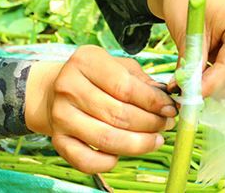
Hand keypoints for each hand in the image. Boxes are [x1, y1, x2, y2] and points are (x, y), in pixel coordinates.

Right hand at [24, 45, 176, 173]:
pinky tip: (122, 153)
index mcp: (85, 61)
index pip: (125, 87)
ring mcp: (61, 115)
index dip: (153, 102)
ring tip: (156, 140)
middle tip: (166, 125)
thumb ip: (142, 81)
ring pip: (107, 139)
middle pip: (119, 114)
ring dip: (139, 144)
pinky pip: (88, 161)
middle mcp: (68, 87)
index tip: (171, 109)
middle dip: (151, 123)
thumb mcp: (117, 67)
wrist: (53, 91)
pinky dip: (110, 162)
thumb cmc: (95, 78)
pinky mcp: (58, 140)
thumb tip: (167, 101)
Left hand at [148, 0, 224, 97]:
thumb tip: (187, 93)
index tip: (184, 94)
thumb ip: (191, 63)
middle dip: (217, 91)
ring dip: (218, 89)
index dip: (207, 86)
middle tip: (189, 89)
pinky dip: (220, 84)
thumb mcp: (186, 32)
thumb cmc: (187, 4)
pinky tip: (202, 73)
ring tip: (192, 77)